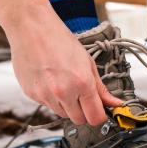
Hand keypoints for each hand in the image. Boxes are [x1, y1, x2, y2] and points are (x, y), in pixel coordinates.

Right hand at [0, 0, 121, 125]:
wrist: (30, 27)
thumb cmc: (60, 40)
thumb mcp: (88, 63)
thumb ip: (101, 89)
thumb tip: (115, 104)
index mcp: (82, 83)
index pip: (95, 118)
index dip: (100, 116)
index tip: (100, 111)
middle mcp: (63, 92)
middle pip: (79, 120)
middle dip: (84, 112)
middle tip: (83, 97)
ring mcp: (45, 95)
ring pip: (63, 115)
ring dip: (68, 106)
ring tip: (65, 85)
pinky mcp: (32, 94)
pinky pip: (48, 106)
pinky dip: (52, 99)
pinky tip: (51, 81)